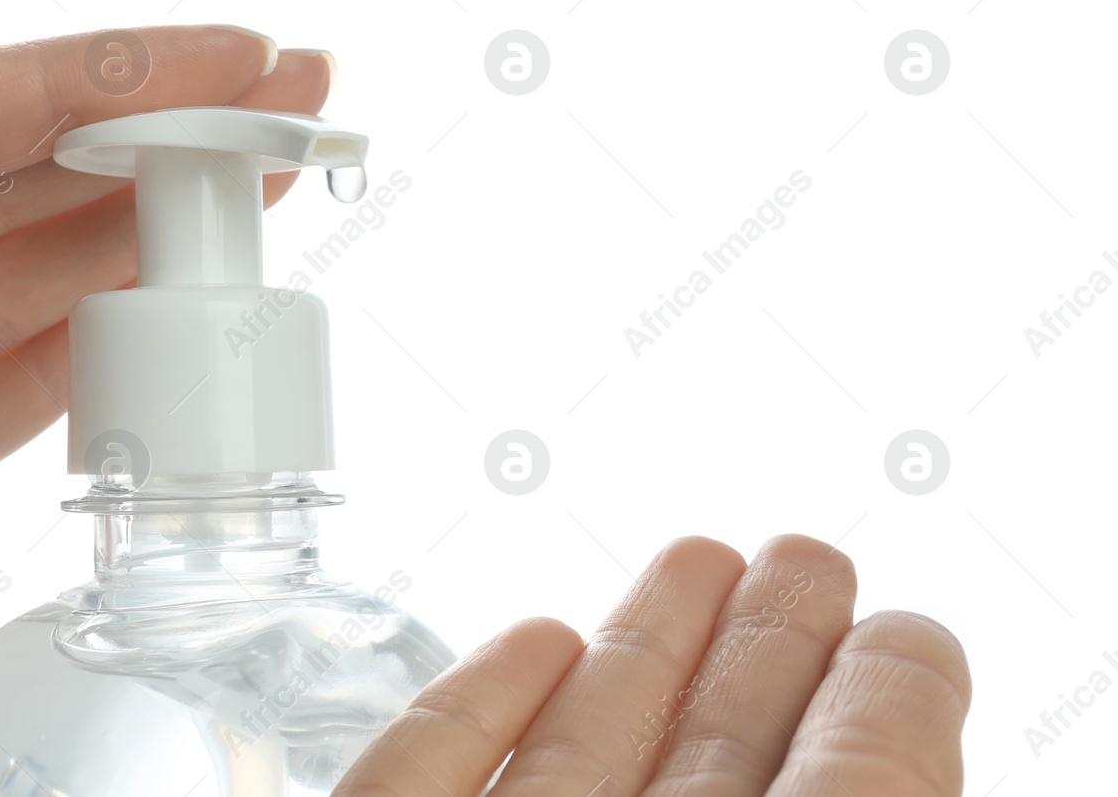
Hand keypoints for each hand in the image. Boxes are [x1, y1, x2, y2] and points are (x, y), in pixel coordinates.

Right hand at [337, 534, 969, 796]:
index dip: (871, 709)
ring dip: (638, 649)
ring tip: (698, 557)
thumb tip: (915, 660)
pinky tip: (536, 641)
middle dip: (760, 652)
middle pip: (704, 770)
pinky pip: (415, 779)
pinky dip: (472, 700)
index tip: (898, 627)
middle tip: (803, 556)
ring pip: (570, 761)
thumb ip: (876, 779)